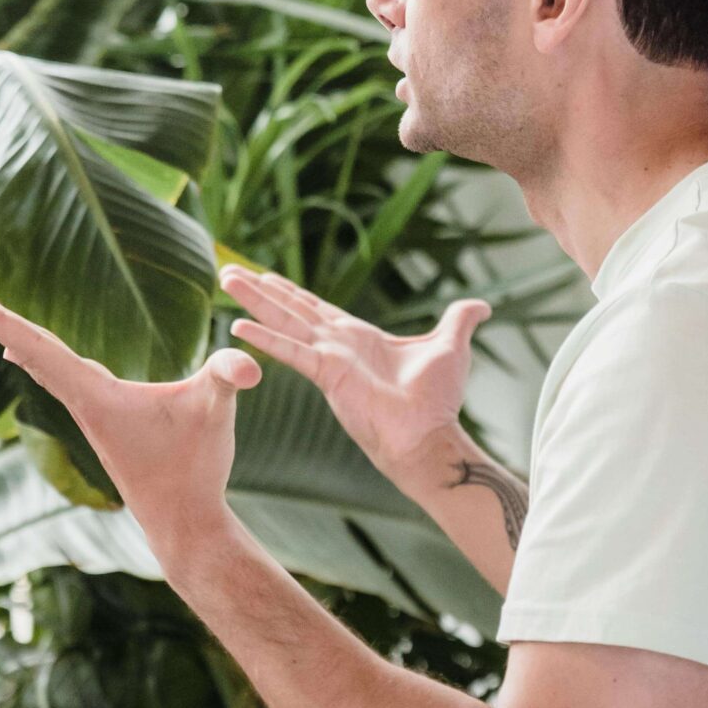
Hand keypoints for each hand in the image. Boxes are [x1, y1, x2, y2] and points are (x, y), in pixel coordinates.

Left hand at [0, 291, 260, 566]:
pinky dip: (45, 360)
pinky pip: (64, 380)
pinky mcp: (104, 424)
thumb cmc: (194, 468)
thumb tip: (249, 364)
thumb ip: (228, 377)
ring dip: (20, 341)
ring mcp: (91, 415)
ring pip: (46, 367)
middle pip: (32, 351)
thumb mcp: (215, 410)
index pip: (38, 345)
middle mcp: (83, 402)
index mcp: (94, 393)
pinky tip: (41, 360)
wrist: (183, 523)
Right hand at [219, 263, 491, 493]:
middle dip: (260, 291)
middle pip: (291, 310)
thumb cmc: (438, 400)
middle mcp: (336, 346)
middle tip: (228, 272)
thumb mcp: (450, 346)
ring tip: (226, 280)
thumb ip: (459, 320)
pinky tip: (238, 326)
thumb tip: (481, 305)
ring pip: (285, 322)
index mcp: (358, 338)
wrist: (430, 435)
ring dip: (255, 301)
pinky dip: (267, 339)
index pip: (316, 308)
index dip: (290, 292)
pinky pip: (292, 352)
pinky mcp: (328, 375)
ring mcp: (328, 360)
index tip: (266, 275)